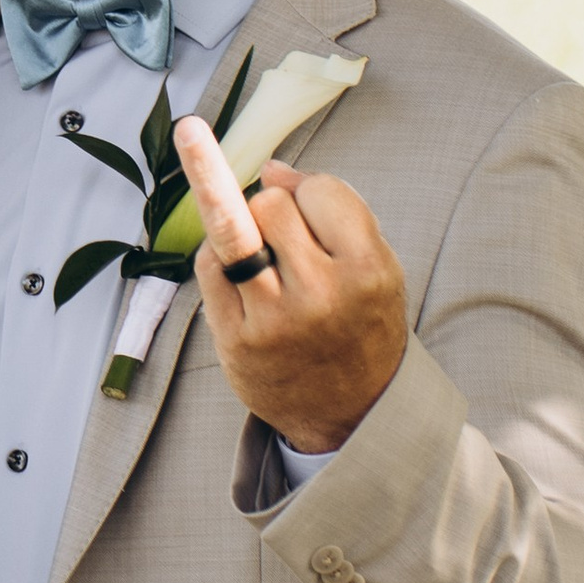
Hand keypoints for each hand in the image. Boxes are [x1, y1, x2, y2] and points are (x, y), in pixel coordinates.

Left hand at [172, 116, 407, 455]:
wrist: (353, 414)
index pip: (321, 190)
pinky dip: (217, 255)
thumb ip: (333, 212)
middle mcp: (323, 295)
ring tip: (217, 179)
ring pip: (233, 225)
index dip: (308, 191)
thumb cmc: (359, 323)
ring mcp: (275, 320)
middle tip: (284, 238)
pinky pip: (209, 265)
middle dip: (272, 207)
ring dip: (234, 215)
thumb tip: (268, 169)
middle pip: (271, 204)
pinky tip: (237, 271)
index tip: (308, 204)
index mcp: (369, 270)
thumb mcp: (374, 267)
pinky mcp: (237, 341)